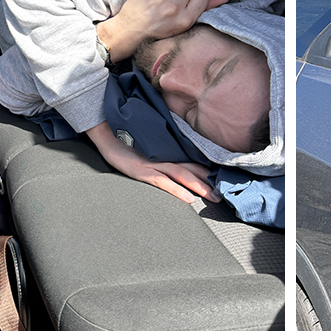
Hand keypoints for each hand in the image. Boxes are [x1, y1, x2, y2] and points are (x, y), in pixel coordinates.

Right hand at [84, 122, 218, 203]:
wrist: (105, 132)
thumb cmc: (125, 141)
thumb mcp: (147, 148)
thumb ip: (162, 152)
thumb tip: (178, 161)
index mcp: (166, 151)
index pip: (192, 161)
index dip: (208, 170)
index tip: (222, 179)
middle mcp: (163, 156)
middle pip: (192, 169)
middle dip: (209, 181)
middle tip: (224, 193)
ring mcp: (153, 163)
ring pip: (182, 175)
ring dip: (199, 186)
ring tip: (213, 196)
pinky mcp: (142, 171)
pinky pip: (163, 182)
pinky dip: (177, 190)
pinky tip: (188, 199)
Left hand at [96, 0, 226, 61]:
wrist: (128, 34)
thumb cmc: (158, 33)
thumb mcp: (182, 27)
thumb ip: (203, 10)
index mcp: (184, 20)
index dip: (193, 2)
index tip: (185, 9)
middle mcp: (173, 9)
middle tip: (168, 12)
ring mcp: (159, 0)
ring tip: (158, 9)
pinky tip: (149, 5)